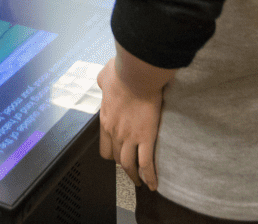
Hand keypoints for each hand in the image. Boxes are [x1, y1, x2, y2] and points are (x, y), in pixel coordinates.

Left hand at [97, 58, 161, 190]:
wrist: (136, 75)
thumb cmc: (121, 72)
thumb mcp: (105, 77)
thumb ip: (104, 82)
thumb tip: (104, 81)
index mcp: (105, 120)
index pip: (104, 146)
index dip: (111, 154)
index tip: (116, 158)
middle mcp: (115, 132)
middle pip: (116, 158)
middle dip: (123, 166)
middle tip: (130, 171)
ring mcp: (130, 137)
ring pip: (129, 165)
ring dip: (134, 176)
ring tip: (140, 182)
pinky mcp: (146, 137)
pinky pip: (146, 163)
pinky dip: (150, 176)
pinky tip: (153, 184)